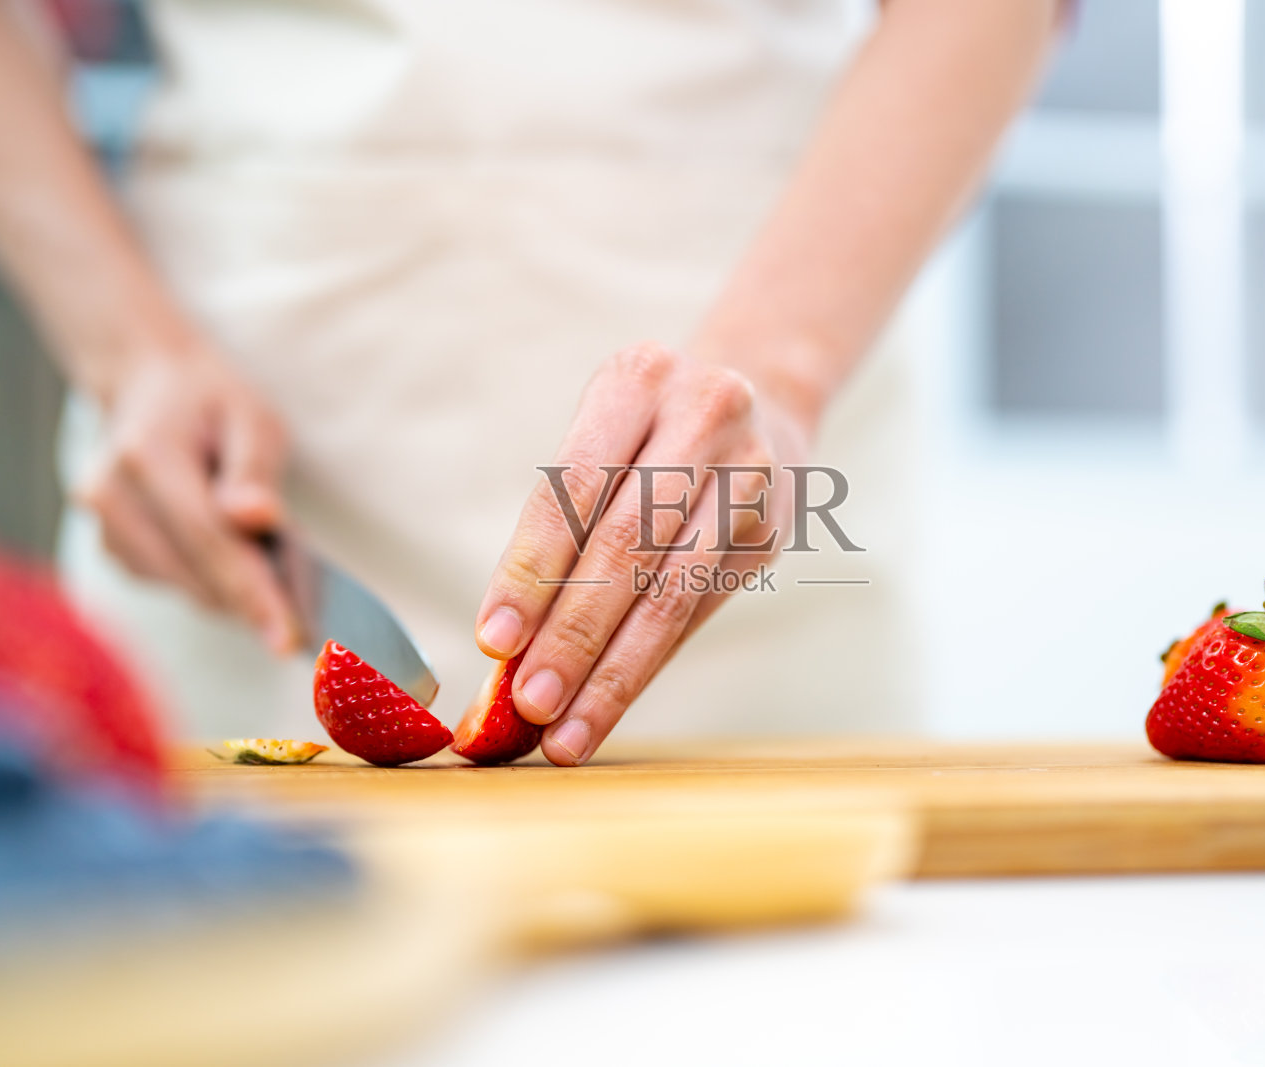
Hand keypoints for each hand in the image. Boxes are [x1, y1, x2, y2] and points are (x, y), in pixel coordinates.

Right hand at [75, 348, 298, 652]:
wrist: (149, 384)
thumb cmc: (211, 400)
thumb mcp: (252, 417)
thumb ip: (253, 470)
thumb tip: (256, 519)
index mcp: (147, 455)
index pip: (207, 540)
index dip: (252, 594)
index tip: (289, 640)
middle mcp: (111, 494)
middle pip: (195, 575)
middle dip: (256, 598)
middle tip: (313, 604)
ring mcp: (104, 525)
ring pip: (186, 588)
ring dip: (236, 589)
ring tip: (275, 562)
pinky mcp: (112, 548)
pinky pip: (174, 584)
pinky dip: (213, 579)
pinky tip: (237, 554)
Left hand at [474, 343, 816, 765]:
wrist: (763, 397)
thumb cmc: (647, 432)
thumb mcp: (603, 434)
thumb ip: (563, 526)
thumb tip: (506, 647)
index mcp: (638, 378)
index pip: (574, 485)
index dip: (531, 568)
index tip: (493, 640)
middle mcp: (704, 414)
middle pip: (627, 542)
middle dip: (572, 633)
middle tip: (526, 704)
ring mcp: (751, 472)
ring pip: (672, 589)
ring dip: (612, 670)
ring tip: (564, 731)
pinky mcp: (771, 528)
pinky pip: (697, 609)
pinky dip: (646, 664)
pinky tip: (607, 707)